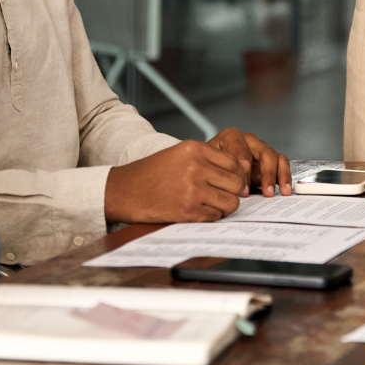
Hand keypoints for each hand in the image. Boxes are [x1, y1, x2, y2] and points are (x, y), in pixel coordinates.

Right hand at [104, 139, 245, 223]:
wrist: (126, 190)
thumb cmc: (152, 173)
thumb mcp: (178, 154)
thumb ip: (206, 159)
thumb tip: (239, 175)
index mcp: (194, 149)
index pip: (234, 162)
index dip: (237, 175)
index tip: (232, 182)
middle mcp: (196, 166)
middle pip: (236, 183)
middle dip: (233, 192)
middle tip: (224, 195)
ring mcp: (193, 189)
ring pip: (230, 202)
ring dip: (224, 206)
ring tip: (211, 204)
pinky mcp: (189, 210)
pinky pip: (215, 216)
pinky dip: (211, 216)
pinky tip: (198, 211)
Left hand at [208, 127, 290, 196]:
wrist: (212, 168)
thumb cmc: (210, 165)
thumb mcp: (210, 165)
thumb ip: (221, 171)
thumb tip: (235, 187)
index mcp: (231, 137)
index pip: (242, 150)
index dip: (244, 170)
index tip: (243, 189)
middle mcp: (248, 140)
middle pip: (263, 151)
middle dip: (267, 173)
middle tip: (267, 192)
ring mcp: (260, 149)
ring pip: (275, 157)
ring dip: (279, 175)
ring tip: (280, 192)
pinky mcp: (269, 161)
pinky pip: (281, 164)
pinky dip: (284, 176)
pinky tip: (284, 190)